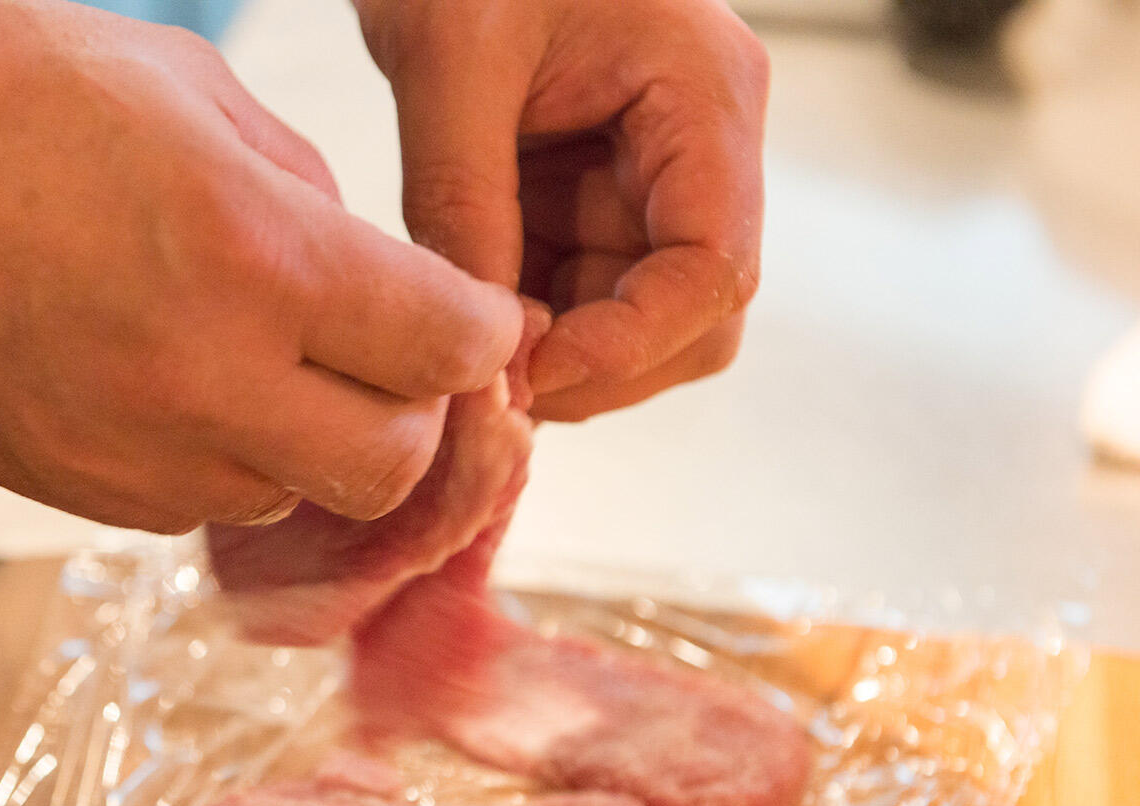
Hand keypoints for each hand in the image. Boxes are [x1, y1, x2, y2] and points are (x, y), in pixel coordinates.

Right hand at [0, 1, 523, 531]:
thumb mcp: (188, 91)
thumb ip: (307, 196)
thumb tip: (371, 277)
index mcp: (252, 254)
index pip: (446, 352)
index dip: (477, 335)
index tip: (466, 320)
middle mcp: (200, 376)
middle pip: (388, 469)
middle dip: (409, 416)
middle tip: (381, 360)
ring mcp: (126, 450)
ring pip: (288, 498)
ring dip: (304, 442)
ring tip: (255, 360)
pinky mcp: (64, 487)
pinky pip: (191, 508)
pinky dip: (214, 461)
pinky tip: (172, 384)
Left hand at [355, 0, 768, 420]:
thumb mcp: (450, 60)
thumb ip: (463, 199)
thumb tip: (473, 338)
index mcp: (703, 97)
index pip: (714, 268)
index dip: (628, 344)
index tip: (530, 372)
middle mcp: (699, 148)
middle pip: (692, 317)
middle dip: (595, 366)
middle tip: (490, 386)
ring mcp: (649, 176)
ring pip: (639, 322)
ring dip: (558, 354)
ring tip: (467, 350)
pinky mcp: (594, 193)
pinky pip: (583, 293)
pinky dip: (531, 323)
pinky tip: (467, 320)